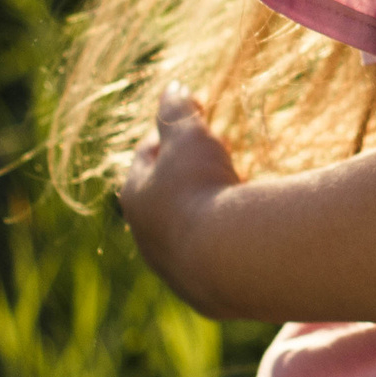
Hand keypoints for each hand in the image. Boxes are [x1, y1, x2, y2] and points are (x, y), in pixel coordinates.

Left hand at [117, 82, 244, 317]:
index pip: (145, 157)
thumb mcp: (188, 137)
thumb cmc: (200, 186)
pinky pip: (208, 255)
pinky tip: (241, 231)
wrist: (226, 257)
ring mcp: (171, 265)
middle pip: (161, 197)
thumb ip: (177, 111)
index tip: (188, 124)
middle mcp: (144, 234)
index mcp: (135, 195)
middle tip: (209, 160)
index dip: (166, 137)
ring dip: (200, 212)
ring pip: (182, 229)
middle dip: (181, 178)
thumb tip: (172, 87)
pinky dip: (220, 239)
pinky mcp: (200, 289)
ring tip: (230, 195)